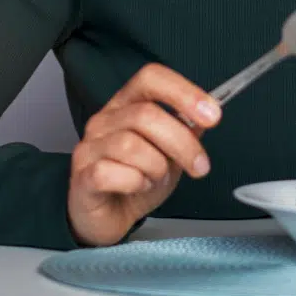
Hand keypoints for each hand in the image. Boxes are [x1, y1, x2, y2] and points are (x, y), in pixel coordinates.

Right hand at [68, 63, 220, 246]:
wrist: (108, 217)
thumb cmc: (136, 180)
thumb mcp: (170, 153)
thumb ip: (186, 132)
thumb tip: (207, 116)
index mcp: (127, 104)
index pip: (151, 78)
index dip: (183, 92)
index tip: (212, 114)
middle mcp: (105, 119)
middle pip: (146, 114)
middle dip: (182, 143)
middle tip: (199, 165)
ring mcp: (90, 146)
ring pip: (131, 145)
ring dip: (156, 167)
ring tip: (157, 178)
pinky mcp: (82, 176)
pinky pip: (111, 172)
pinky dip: (134, 182)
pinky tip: (137, 187)